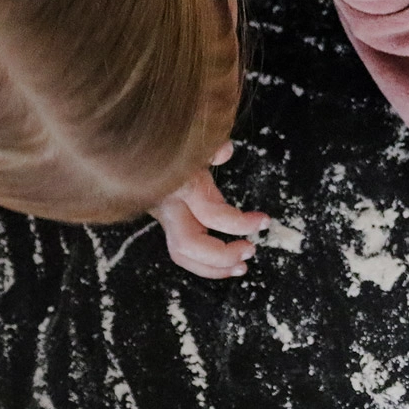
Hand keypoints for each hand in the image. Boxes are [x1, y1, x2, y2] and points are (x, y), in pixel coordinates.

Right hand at [148, 142, 271, 278]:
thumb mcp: (195, 140)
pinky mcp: (169, 223)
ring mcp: (166, 217)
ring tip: (241, 267)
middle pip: (189, 244)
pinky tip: (226, 265)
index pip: (210, 213)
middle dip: (222, 255)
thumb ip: (210, 146)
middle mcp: (169, 206)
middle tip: (251, 250)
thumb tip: (225, 151)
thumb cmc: (175, 143)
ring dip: (213, 268)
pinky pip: (183, 252)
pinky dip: (204, 264)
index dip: (239, 224)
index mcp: (180, 186)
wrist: (144, 145)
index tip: (264, 221)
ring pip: (182, 254)